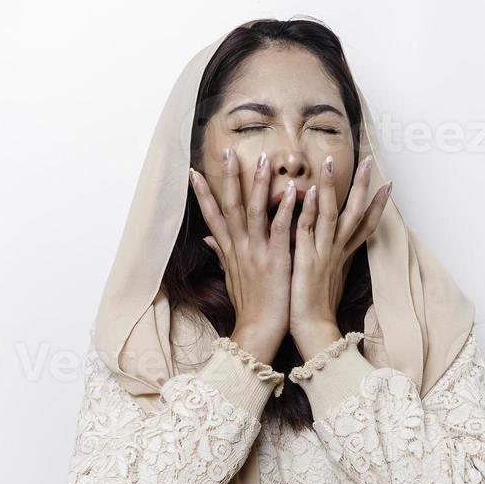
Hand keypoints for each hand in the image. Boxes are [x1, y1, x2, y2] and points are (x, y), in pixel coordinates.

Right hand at [189, 148, 295, 364]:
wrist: (258, 332)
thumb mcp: (231, 278)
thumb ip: (221, 253)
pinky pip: (280, 230)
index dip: (202, 193)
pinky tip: (291, 192)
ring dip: (257, 185)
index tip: (193, 171)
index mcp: (229, 251)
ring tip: (262, 160)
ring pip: (253, 212)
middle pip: (230, 206)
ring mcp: (257, 253)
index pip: (212, 216)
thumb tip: (207, 238)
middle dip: (228, 178)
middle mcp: (240, 248)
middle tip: (227, 151)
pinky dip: (285, 210)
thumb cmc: (249, 307)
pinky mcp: (276, 261)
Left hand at [289, 154, 391, 357]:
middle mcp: (337, 252)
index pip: (364, 225)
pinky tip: (306, 190)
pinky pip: (307, 229)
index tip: (387, 185)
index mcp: (342, 256)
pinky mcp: (307, 261)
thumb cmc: (316, 311)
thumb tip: (327, 251)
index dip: (377, 205)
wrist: (313, 333)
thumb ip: (327, 261)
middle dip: (363, 186)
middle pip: (355, 213)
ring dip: (331, 187)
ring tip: (331, 162)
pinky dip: (307, 210)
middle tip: (371, 161)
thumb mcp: (325, 281)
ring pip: (330, 214)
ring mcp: (324, 255)